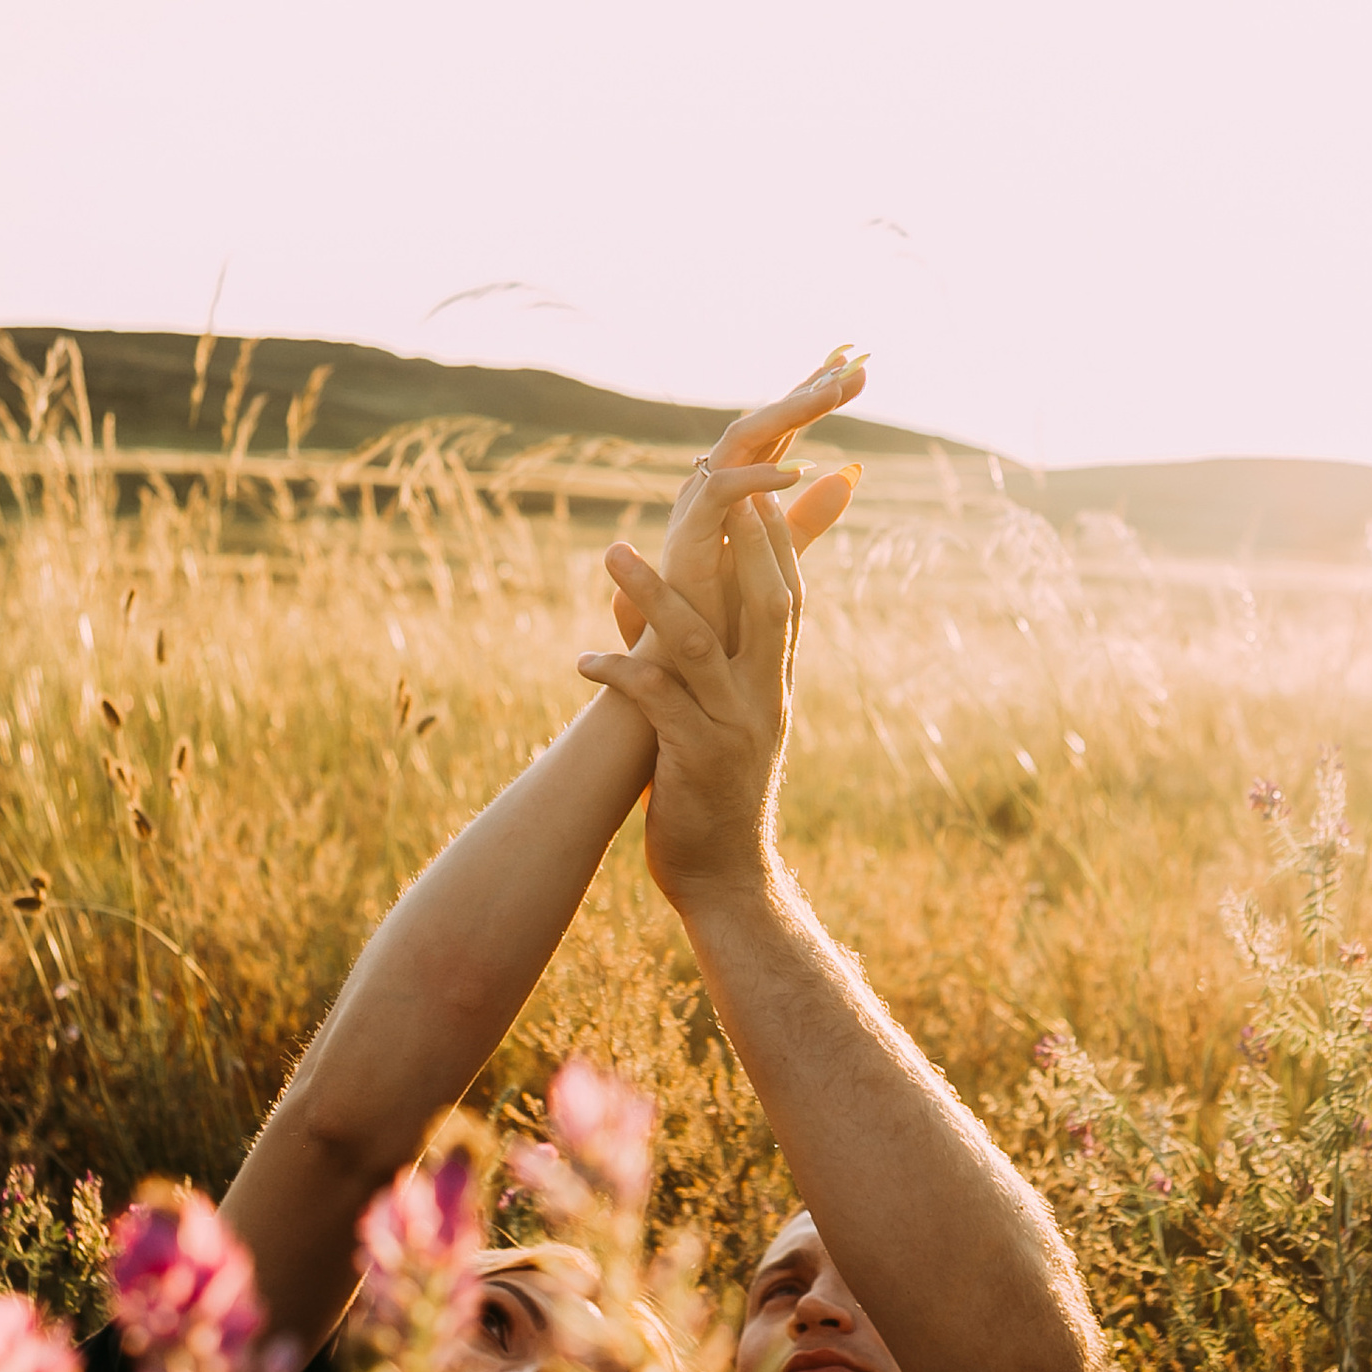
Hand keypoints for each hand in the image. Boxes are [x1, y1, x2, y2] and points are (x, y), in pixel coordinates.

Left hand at [577, 494, 799, 912]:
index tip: (760, 494)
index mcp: (774, 685)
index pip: (789, 601)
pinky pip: (656, 701)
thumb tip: (664, 610)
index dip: (778, 546)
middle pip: (767, 605)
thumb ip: (707, 667)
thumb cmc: (715, 794)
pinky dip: (619, 673)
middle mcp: (764, 699)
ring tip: (611, 552)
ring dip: (654, 593)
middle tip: (715, 492)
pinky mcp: (696, 759)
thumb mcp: (724, 722)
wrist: (726, 878)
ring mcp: (735, 728)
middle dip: (743, 546)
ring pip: (699, 644)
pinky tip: (582, 661)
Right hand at [611, 347, 866, 648]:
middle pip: (762, 423)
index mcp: (738, 489)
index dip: (812, 396)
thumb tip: (850, 475)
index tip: (856, 365)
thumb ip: (809, 517)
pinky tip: (797, 471)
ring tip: (830, 394)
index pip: (781, 430)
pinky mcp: (686, 537)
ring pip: (740, 441)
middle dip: (804, 392)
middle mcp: (715, 487)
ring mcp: (698, 507)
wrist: (684, 669)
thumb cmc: (724, 615)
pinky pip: (721, 493)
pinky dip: (756, 480)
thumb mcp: (778, 557)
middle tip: (850, 365)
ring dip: (787, 414)